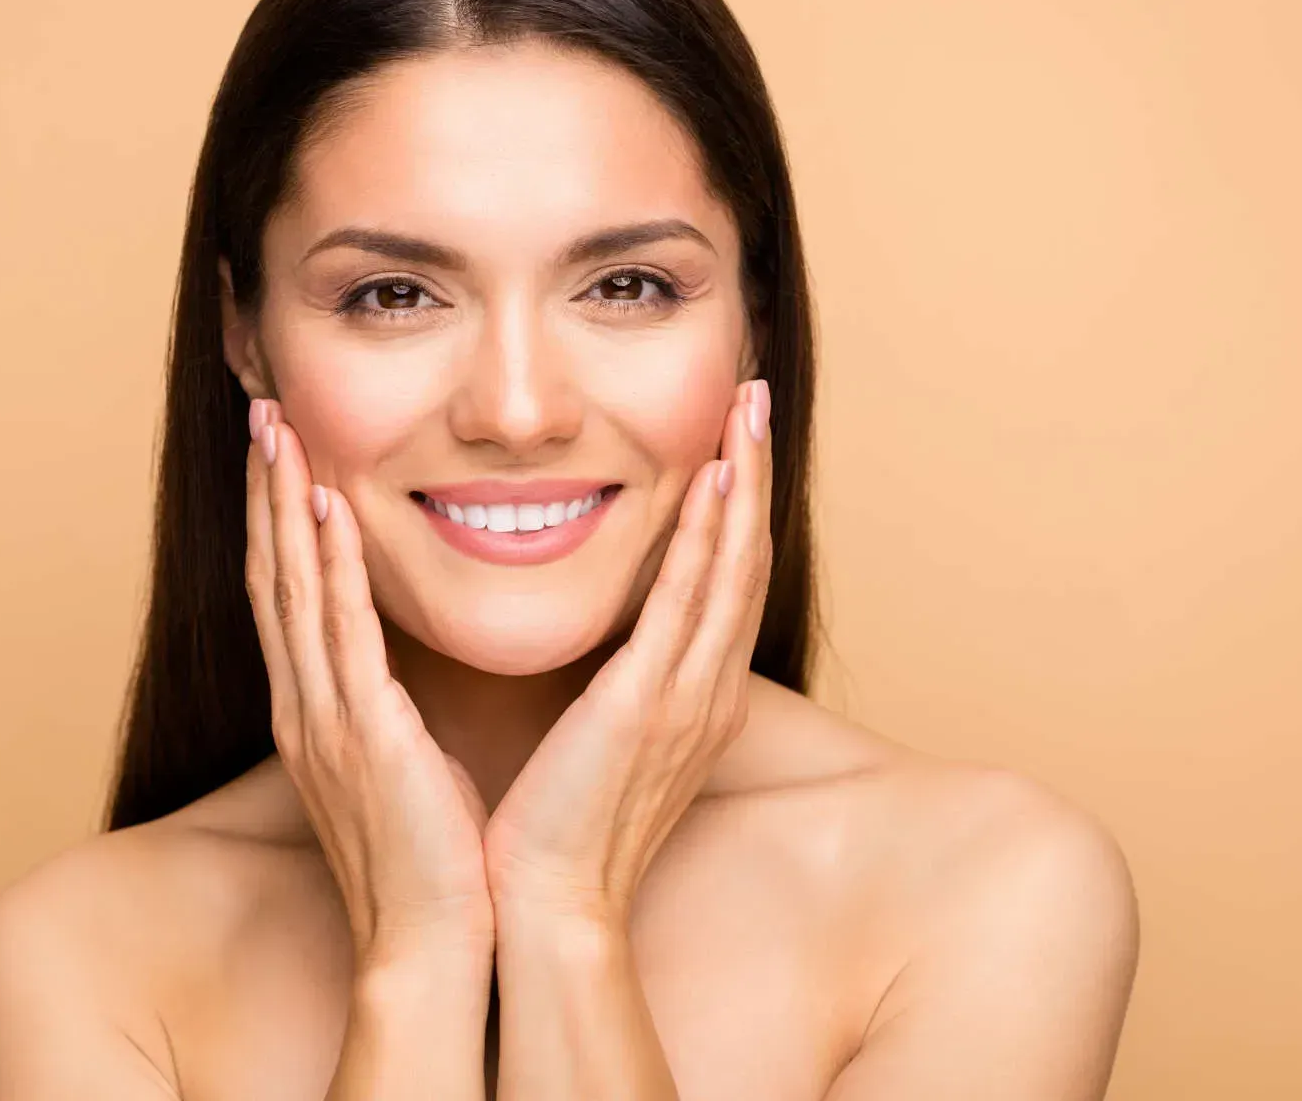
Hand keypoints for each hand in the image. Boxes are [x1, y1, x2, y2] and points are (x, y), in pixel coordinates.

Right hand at [244, 399, 493, 970]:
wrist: (431, 946)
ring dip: (282, 504)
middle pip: (271, 576)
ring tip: (277, 431)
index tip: (281, 456)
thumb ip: (392, 712)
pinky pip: (338, 633)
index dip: (277, 522)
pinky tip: (324, 507)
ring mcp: (323, 720)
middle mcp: (305, 707)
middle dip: (264, 492)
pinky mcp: (361, 735)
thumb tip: (404, 676)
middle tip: (262, 413)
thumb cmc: (432, 862)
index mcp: (318, 714)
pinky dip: (325, 565)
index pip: (287, 597)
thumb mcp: (405, 767)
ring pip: (290, 588)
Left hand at [482, 379, 773, 930]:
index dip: (737, 506)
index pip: (726, 581)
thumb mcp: (602, 742)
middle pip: (747, 560)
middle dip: (754, 474)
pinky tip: (711, 483)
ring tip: (746, 412)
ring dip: (742, 485)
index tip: (732, 438)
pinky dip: (706, 540)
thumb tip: (605, 643)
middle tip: (756, 397)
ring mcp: (687, 699)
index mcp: (693, 698)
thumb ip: (616, 683)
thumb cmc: (558, 827)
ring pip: (732, 569)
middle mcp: (707, 691)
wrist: (545, 905)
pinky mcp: (649, 708)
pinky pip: (687, 605)